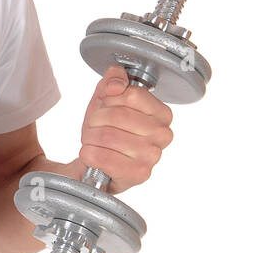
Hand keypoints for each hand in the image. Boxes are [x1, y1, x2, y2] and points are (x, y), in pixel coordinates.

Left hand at [77, 65, 173, 192]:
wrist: (98, 161)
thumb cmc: (107, 129)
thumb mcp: (108, 97)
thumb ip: (114, 78)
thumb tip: (116, 84)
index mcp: (162, 113)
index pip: (131, 94)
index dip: (109, 99)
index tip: (106, 106)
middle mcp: (163, 134)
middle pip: (117, 115)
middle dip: (96, 119)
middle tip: (94, 126)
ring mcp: (153, 156)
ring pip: (107, 135)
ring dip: (90, 136)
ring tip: (92, 140)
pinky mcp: (139, 174)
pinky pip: (104, 157)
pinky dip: (89, 153)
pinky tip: (90, 154)